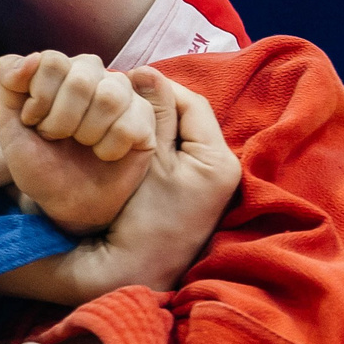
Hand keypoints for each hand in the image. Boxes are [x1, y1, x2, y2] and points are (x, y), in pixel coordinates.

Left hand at [0, 52, 154, 235]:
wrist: (64, 202)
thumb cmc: (38, 161)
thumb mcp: (8, 123)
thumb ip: (7, 81)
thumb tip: (32, 58)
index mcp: (62, 68)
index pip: (52, 61)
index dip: (39, 98)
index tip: (34, 122)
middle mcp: (95, 74)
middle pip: (81, 79)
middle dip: (60, 120)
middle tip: (57, 138)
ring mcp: (124, 96)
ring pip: (109, 98)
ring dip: (85, 134)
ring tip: (81, 145)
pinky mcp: (145, 121)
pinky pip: (128, 126)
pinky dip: (107, 149)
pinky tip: (102, 155)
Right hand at [97, 70, 242, 291]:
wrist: (133, 273)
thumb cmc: (141, 218)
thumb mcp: (146, 161)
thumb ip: (153, 115)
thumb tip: (148, 71)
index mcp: (218, 160)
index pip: (192, 104)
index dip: (159, 87)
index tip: (126, 83)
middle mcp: (222, 169)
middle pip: (188, 118)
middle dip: (156, 104)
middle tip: (121, 97)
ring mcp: (208, 183)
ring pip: (179, 135)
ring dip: (152, 123)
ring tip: (121, 116)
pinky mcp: (192, 193)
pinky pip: (174, 154)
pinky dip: (153, 143)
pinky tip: (128, 142)